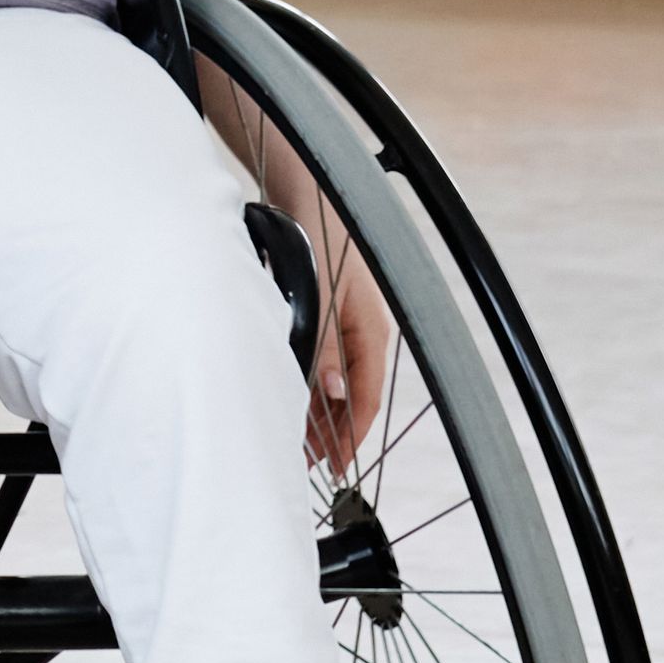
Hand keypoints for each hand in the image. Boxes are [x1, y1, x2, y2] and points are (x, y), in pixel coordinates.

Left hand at [303, 241, 394, 471]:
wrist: (308, 194)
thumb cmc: (317, 236)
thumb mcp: (320, 291)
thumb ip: (323, 343)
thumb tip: (332, 393)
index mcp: (371, 332)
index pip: (366, 399)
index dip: (350, 436)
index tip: (335, 468)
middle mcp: (360, 335)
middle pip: (349, 398)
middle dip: (330, 434)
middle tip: (307, 467)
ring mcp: (343, 327)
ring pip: (332, 385)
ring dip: (316, 416)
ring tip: (297, 449)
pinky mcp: (324, 319)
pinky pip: (320, 366)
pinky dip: (307, 390)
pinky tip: (291, 407)